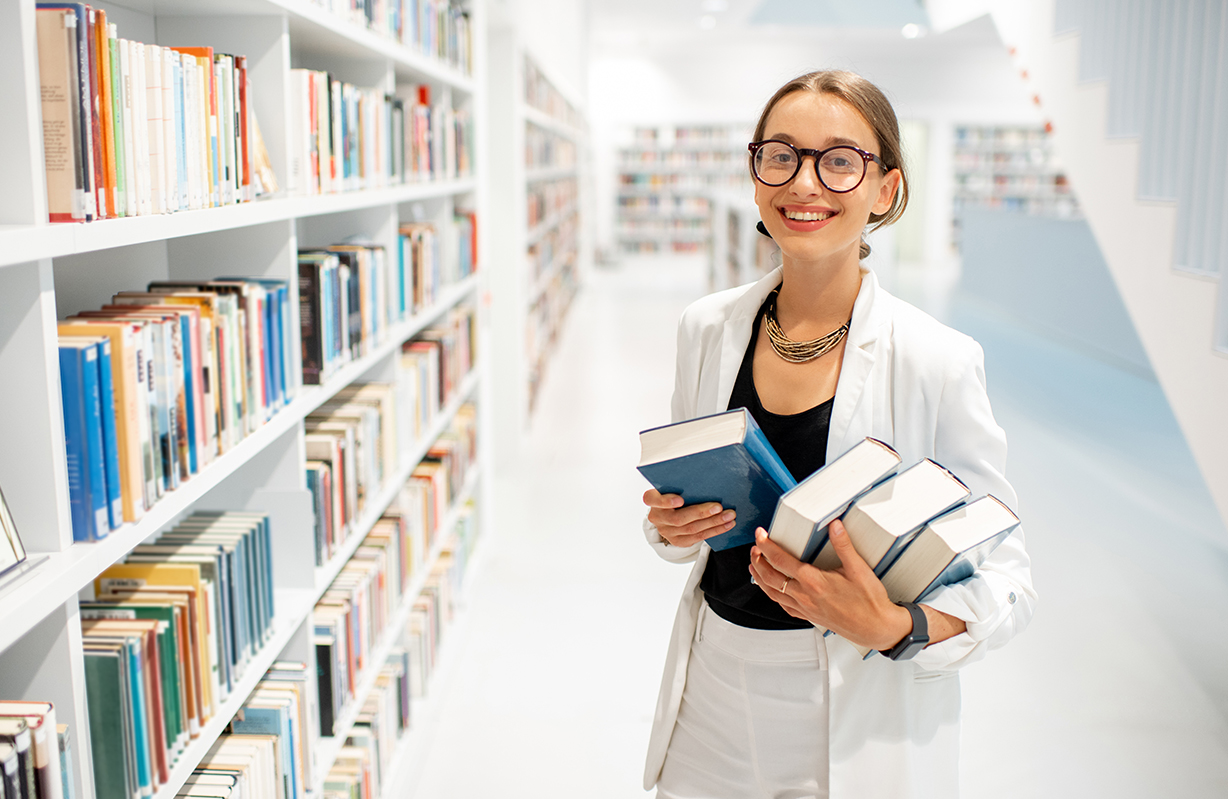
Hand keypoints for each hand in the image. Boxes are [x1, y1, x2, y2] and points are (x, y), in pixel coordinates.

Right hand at [643, 489, 735, 547]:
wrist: (670, 511)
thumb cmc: (675, 492)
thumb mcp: (673, 485)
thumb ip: (682, 484)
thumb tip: (708, 478)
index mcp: (653, 500)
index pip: (651, 499)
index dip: (665, 501)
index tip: (680, 499)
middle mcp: (657, 517)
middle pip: (678, 518)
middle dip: (701, 512)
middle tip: (718, 507)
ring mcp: (667, 531)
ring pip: (692, 529)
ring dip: (714, 522)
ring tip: (729, 515)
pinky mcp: (678, 541)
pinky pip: (699, 537)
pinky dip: (715, 530)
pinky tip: (727, 524)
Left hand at [749, 520, 911, 650]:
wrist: (877, 628)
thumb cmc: (869, 602)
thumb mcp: (859, 569)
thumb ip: (844, 545)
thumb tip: (835, 526)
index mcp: (814, 582)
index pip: (781, 560)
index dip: (767, 545)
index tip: (761, 535)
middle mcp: (805, 596)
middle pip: (770, 577)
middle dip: (758, 560)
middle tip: (755, 547)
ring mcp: (805, 608)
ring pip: (773, 593)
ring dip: (760, 578)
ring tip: (754, 565)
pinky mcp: (809, 616)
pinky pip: (784, 605)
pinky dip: (773, 595)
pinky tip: (772, 589)